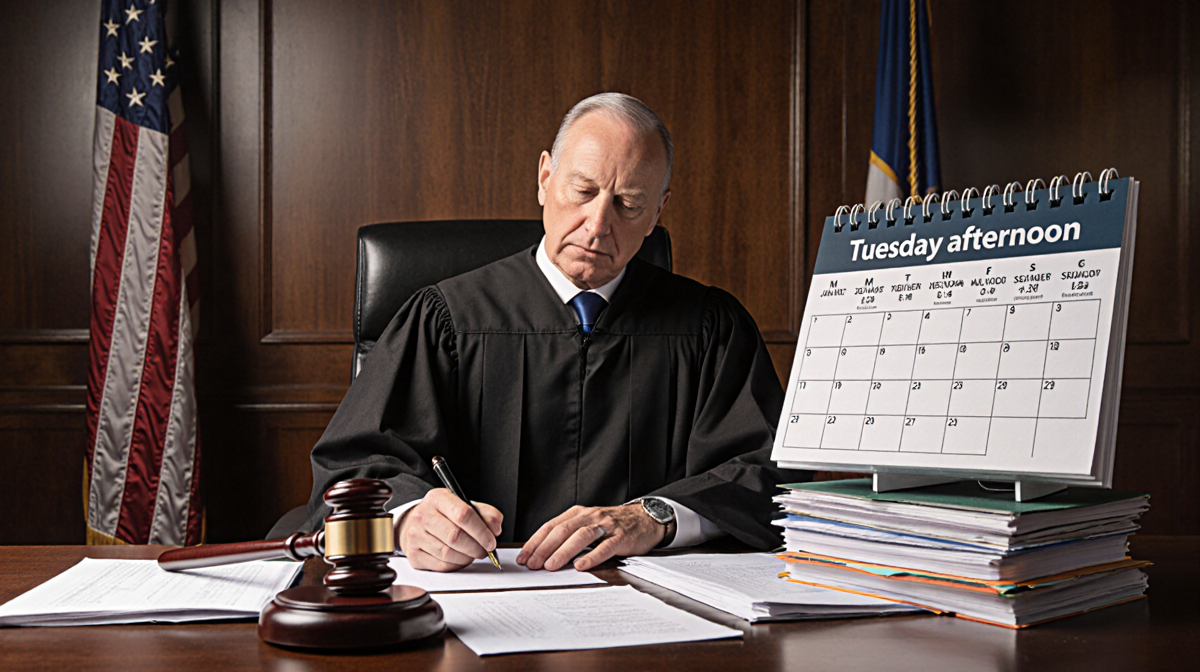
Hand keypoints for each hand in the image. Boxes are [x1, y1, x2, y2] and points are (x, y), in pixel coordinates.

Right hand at [397, 488, 502, 571]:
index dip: (481, 531)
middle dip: (476, 547)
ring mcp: (415, 535)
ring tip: (473, 554)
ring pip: (448, 553)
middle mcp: (422, 515)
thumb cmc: (444, 515)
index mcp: (438, 498)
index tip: (491, 541)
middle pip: (455, 536)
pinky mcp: (413, 554)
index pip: (463, 515)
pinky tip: (460, 559)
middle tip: (485, 550)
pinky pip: (441, 566)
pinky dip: (456, 565)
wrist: (416, 523)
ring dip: (467, 558)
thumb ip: (485, 513)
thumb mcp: (464, 505)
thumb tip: (495, 529)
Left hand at [516, 503, 664, 571]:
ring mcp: (607, 526)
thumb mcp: (588, 524)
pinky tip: (582, 565)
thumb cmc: (613, 525)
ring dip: (564, 551)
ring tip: (551, 565)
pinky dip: (592, 556)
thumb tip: (543, 554)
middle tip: (533, 564)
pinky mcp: (622, 537)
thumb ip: (569, 535)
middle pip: (563, 531)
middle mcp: (591, 516)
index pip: (552, 526)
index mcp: (579, 513)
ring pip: (581, 536)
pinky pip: (606, 546)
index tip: (524, 557)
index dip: (536, 541)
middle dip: (545, 548)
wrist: (645, 518)